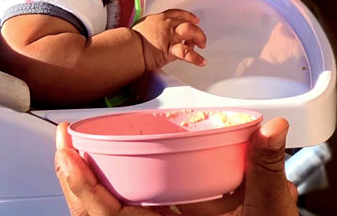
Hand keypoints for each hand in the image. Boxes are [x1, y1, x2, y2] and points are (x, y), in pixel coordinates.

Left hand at [55, 118, 297, 215]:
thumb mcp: (267, 209)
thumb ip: (266, 168)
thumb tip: (270, 128)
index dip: (84, 186)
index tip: (67, 154)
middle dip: (76, 181)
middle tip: (65, 141)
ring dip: (89, 188)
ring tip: (78, 154)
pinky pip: (130, 213)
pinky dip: (112, 193)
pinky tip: (115, 172)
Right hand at [132, 9, 205, 70]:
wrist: (127, 48)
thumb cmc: (129, 41)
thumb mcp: (140, 28)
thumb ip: (148, 30)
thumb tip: (148, 37)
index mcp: (158, 19)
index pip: (177, 14)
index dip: (187, 16)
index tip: (193, 19)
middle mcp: (166, 24)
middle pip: (187, 22)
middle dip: (196, 29)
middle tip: (199, 37)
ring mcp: (170, 36)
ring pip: (191, 31)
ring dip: (199, 38)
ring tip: (202, 45)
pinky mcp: (171, 49)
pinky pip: (187, 53)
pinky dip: (196, 58)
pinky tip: (201, 61)